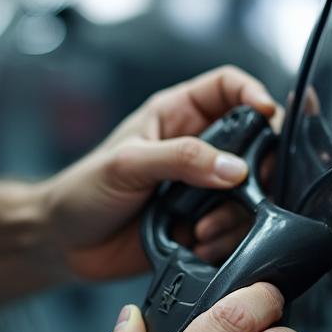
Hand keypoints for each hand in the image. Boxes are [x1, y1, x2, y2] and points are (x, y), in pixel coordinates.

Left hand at [40, 66, 278, 279]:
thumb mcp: (127, 164)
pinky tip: (200, 244)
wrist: (64, 244)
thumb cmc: (83, 191)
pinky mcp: (203, 223)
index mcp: (177, 115)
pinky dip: (228, 237)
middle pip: (255, 140)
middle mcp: (197, 147)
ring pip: (252, 189)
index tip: (267, 113)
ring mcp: (203, 186)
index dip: (253, 93)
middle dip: (260, 164)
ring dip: (239, 211)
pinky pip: (237, 226)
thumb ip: (182, 159)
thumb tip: (234, 167)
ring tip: (204, 228)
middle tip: (250, 184)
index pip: (229, 87)